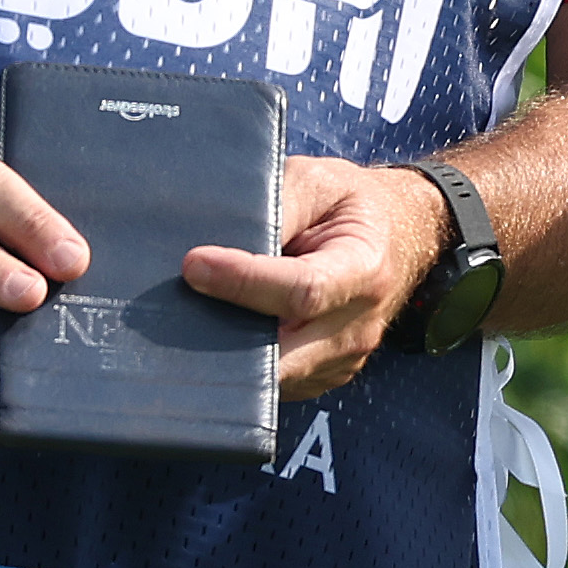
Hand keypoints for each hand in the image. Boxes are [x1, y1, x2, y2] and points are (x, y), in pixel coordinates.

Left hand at [181, 157, 444, 400]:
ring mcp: (342, 361)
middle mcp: (358, 326)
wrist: (396, 237)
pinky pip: (274, 385)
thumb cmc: (348, 205)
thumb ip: (277, 207)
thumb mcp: (318, 182)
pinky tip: (220, 332)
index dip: (244, 282)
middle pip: (281, 353)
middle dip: (222, 339)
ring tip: (190, 319)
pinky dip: (241, 365)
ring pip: (271, 378)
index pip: (301, 290)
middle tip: (171, 314)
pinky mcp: (323, 379)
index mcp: (363, 269)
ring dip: (226, 355)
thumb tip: (219, 246)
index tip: (194, 265)